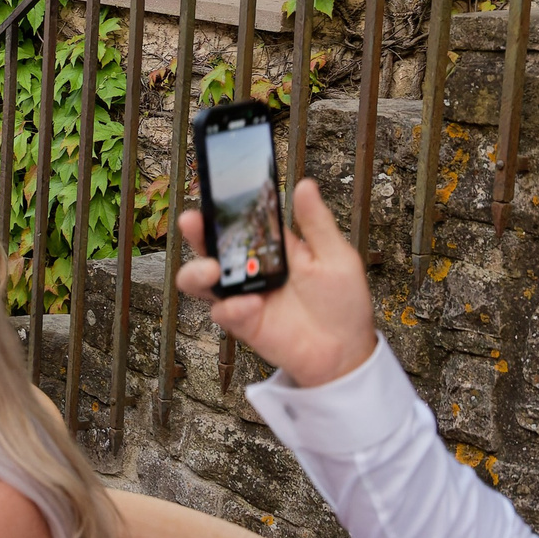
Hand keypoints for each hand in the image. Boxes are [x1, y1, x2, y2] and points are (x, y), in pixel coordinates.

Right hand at [173, 178, 377, 387]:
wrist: (345, 352)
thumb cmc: (343, 303)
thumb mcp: (335, 256)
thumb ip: (316, 223)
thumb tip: (306, 185)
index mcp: (270, 247)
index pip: (239, 221)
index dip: (221, 207)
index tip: (212, 190)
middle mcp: (249, 269)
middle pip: (209, 246)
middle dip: (195, 232)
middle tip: (193, 222)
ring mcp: (241, 296)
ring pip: (199, 280)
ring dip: (197, 271)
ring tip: (212, 270)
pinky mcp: (241, 322)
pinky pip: (223, 311)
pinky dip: (232, 307)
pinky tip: (253, 304)